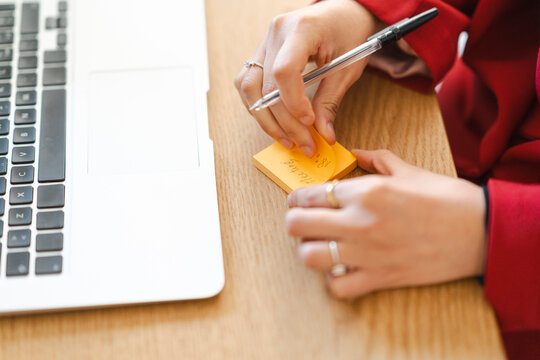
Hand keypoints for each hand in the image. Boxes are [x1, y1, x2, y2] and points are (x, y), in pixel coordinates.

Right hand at [234, 0, 379, 156]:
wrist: (343, 12)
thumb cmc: (349, 33)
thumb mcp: (347, 68)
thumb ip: (331, 101)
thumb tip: (323, 135)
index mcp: (302, 29)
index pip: (285, 71)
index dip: (294, 103)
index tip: (309, 123)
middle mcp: (276, 32)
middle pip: (267, 85)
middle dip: (285, 122)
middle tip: (304, 143)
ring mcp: (264, 41)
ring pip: (248, 86)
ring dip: (264, 118)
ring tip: (286, 139)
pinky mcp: (261, 52)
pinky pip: (248, 82)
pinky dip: (258, 106)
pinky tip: (274, 122)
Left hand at [286, 150, 486, 298]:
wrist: (480, 230)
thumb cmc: (446, 198)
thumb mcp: (408, 170)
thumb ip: (375, 159)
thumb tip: (354, 153)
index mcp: (365, 192)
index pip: (308, 195)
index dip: (297, 197)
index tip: (298, 200)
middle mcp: (359, 222)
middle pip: (297, 225)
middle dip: (295, 222)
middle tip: (304, 221)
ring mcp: (368, 253)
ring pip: (309, 257)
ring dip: (309, 251)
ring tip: (320, 245)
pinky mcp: (380, 278)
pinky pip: (338, 287)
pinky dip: (334, 280)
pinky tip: (342, 268)